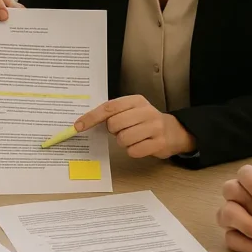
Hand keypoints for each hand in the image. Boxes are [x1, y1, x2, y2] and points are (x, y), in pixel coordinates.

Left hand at [74, 95, 195, 158]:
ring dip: (123, 142)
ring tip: (134, 137)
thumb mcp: (132, 110)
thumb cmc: (145, 121)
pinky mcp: (159, 143)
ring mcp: (154, 127)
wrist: (173, 131)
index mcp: (136, 100)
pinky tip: (141, 145)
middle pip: (114, 124)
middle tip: (122, 130)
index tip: (78, 126)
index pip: (109, 107)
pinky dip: (133, 151)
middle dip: (114, 131)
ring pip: (123, 139)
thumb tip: (84, 122)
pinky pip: (134, 151)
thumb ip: (113, 113)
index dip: (92, 117)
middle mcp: (146, 111)